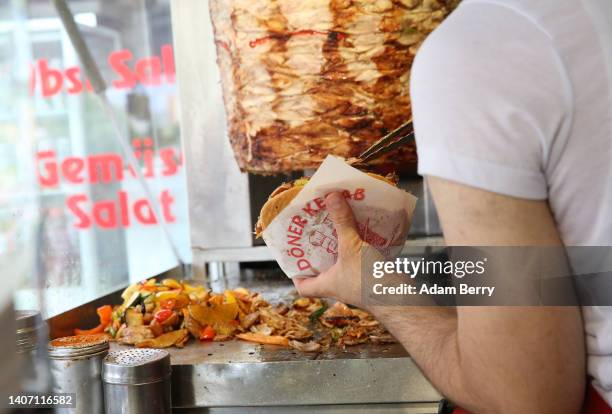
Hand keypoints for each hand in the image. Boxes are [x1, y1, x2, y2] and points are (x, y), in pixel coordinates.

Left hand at [292, 192, 364, 306]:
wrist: (402, 297)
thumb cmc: (371, 282)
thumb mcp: (352, 247)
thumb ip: (342, 222)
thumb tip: (330, 197)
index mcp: (327, 284)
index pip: (303, 286)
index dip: (296, 274)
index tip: (294, 257)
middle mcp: (340, 283)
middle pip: (323, 267)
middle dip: (320, 249)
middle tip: (315, 229)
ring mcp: (356, 279)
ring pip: (343, 259)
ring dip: (340, 242)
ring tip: (336, 222)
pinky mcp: (371, 274)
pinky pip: (360, 255)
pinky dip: (360, 242)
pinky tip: (360, 228)